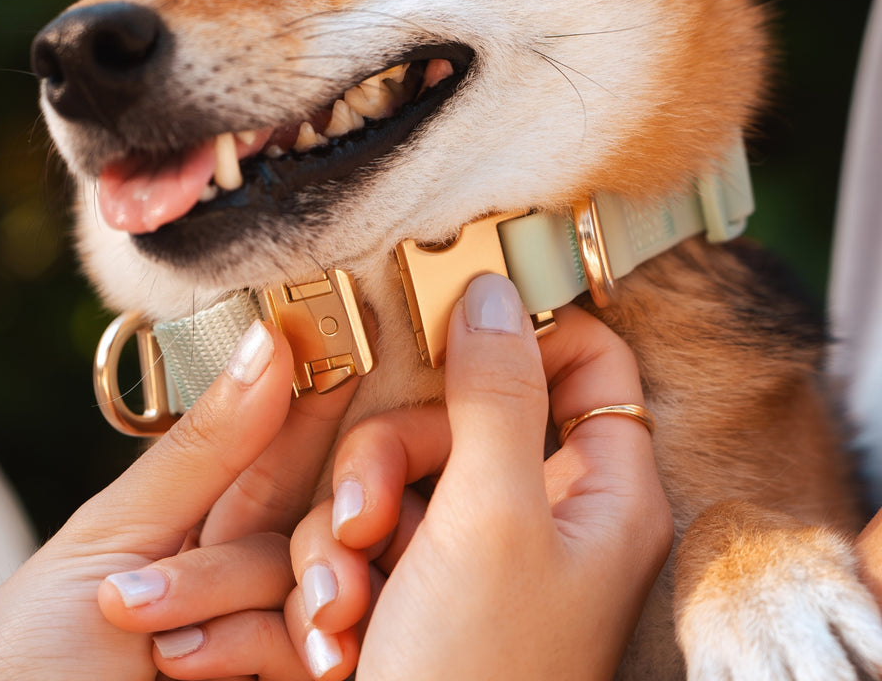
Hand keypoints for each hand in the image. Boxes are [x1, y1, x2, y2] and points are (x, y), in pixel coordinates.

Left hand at [0, 319, 351, 680]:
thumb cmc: (28, 660)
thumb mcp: (107, 541)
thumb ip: (203, 448)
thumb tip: (268, 338)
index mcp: (196, 519)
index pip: (277, 445)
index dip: (317, 398)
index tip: (357, 335)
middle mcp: (240, 573)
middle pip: (317, 514)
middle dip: (328, 514)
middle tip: (346, 514)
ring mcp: (263, 636)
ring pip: (314, 579)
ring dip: (257, 596)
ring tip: (176, 645)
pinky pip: (307, 650)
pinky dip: (258, 648)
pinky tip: (191, 665)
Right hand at [286, 274, 673, 680]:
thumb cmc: (476, 677)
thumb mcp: (488, 521)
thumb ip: (495, 394)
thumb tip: (491, 288)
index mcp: (597, 490)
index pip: (588, 363)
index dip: (526, 330)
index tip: (450, 326)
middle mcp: (540, 509)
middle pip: (458, 411)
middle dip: (386, 458)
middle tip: (360, 520)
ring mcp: (475, 545)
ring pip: (396, 465)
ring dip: (345, 526)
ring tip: (336, 605)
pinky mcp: (418, 577)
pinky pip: (367, 523)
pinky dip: (337, 566)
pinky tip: (331, 631)